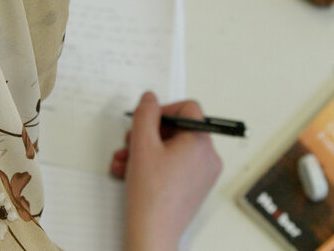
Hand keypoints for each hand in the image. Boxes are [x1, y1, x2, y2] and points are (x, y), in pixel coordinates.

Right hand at [110, 92, 221, 250]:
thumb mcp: (142, 144)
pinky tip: (131, 173)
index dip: (163, 110)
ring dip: (145, 151)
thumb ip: (145, 114)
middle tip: (130, 142)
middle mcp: (208, 156)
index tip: (144, 120)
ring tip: (124, 161)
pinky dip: (154, 165)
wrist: (153, 234)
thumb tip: (150, 99)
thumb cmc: (151, 195)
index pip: (188, 109)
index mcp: (201, 142)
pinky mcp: (195, 187)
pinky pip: (175, 166)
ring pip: (173, 149)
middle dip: (148, 134)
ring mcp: (203, 174)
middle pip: (178, 130)